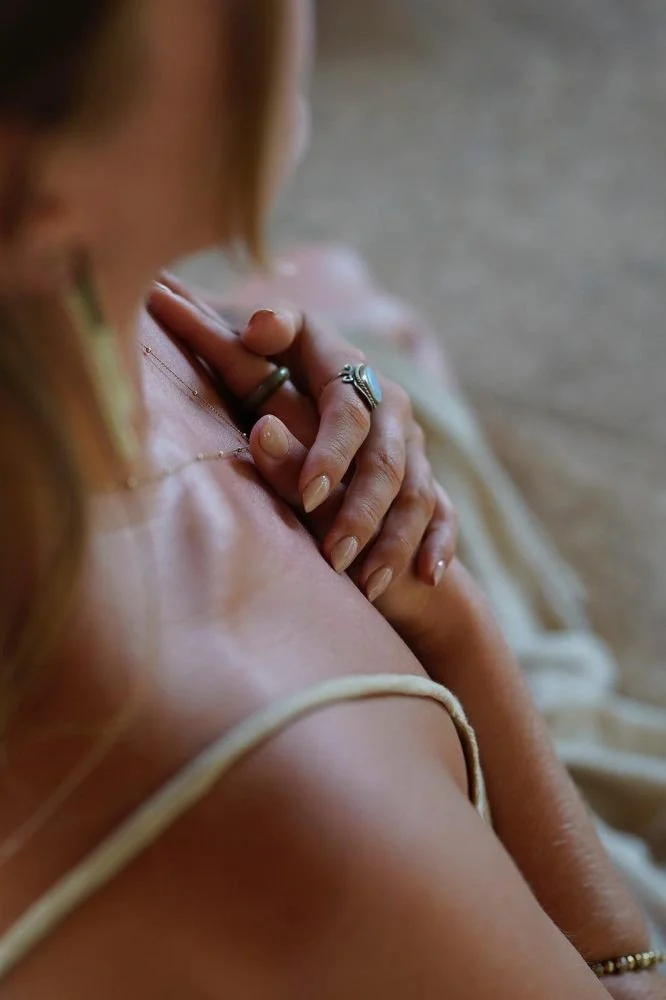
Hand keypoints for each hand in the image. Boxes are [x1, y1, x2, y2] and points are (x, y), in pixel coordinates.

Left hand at [147, 275, 456, 600]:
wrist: (325, 390)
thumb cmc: (274, 369)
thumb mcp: (269, 356)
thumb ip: (263, 345)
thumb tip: (260, 337)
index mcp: (346, 371)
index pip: (347, 411)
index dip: (330, 452)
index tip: (308, 495)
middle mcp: (387, 405)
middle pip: (386, 463)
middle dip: (361, 511)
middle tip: (334, 555)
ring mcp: (412, 444)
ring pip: (415, 495)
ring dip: (394, 541)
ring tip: (368, 584)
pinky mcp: (426, 478)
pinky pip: (444, 513)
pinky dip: (438, 543)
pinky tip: (427, 576)